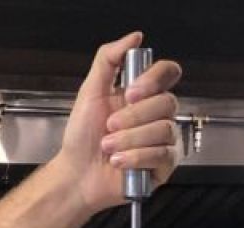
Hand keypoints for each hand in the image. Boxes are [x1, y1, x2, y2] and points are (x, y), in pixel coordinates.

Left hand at [55, 32, 182, 214]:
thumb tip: (134, 38)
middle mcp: (157, 115)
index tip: (129, 93)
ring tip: (108, 148)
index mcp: (143, 95)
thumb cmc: (81, 137)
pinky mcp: (164, 165)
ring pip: (165, 130)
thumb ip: (108, 60)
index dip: (153, 80)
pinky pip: (163, 155)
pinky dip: (135, 157)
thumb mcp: (89, 92)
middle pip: (168, 102)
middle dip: (132, 116)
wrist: (75, 174)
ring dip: (129, 139)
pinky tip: (118, 162)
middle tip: (109, 126)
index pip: (168, 73)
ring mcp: (163, 140)